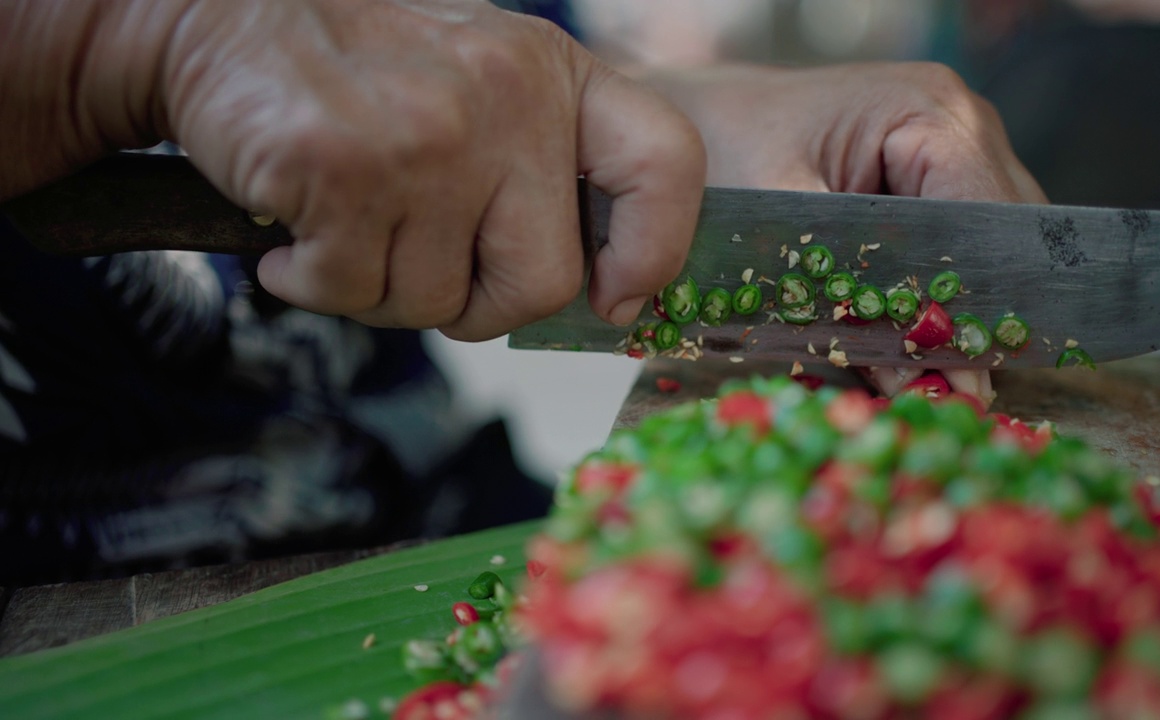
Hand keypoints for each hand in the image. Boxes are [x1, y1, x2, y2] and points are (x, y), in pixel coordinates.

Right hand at [4, 0, 705, 338]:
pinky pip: (351, 291)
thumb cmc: (361, 69)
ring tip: (347, 223)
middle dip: (479, 306)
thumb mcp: (480, 80)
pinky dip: (314, 282)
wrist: (215, 21)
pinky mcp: (346, 168)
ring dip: (380, 291)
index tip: (615, 294)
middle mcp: (506, 96)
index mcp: (554, 74)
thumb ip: (542, 161)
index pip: (664, 164)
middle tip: (423, 270)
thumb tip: (595, 285)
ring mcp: (429, 133)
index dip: (655, 250)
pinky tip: (298, 230)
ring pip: (434, 302)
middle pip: (545, 282)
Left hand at [641, 62, 1047, 404]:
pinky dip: (925, 301)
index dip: (976, 305)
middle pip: (1000, 243)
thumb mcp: (775, 234)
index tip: (959, 378)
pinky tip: (901, 348)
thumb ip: (847, 307)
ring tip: (920, 379)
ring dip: (950, 316)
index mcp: (928, 112)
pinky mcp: (924, 184)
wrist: (672, 121)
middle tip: (941, 394)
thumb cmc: (714, 152)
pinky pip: (950, 253)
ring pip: (984, 255)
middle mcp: (957, 124)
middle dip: (968, 320)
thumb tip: (918, 386)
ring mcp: (948, 152)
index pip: (987, 223)